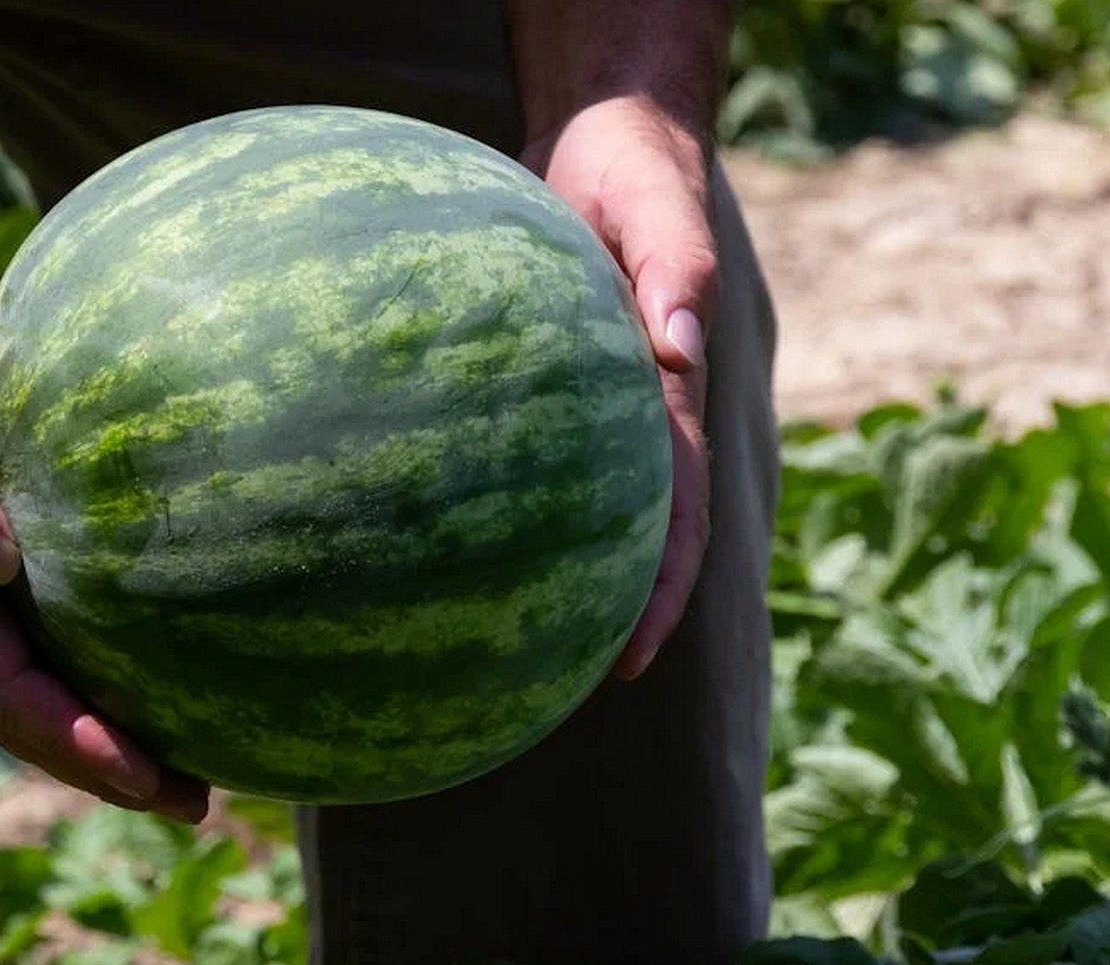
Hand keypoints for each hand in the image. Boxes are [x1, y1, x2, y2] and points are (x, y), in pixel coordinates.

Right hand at [0, 255, 210, 822]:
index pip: (3, 692)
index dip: (73, 742)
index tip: (147, 779)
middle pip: (28, 708)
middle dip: (104, 763)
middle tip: (194, 802)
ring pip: (40, 672)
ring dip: (106, 720)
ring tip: (191, 755)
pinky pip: (52, 615)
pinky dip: (101, 649)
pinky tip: (161, 646)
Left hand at [521, 95, 715, 679]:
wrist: (602, 133)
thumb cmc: (634, 166)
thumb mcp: (660, 206)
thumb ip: (675, 271)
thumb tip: (676, 351)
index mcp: (669, 393)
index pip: (671, 511)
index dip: (656, 590)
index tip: (629, 659)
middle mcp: (632, 410)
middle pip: (624, 530)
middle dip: (602, 610)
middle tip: (557, 686)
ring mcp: (586, 399)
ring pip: (572, 501)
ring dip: (551, 568)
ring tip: (496, 640)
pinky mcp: (534, 378)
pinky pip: (516, 449)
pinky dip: (492, 496)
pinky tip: (433, 531)